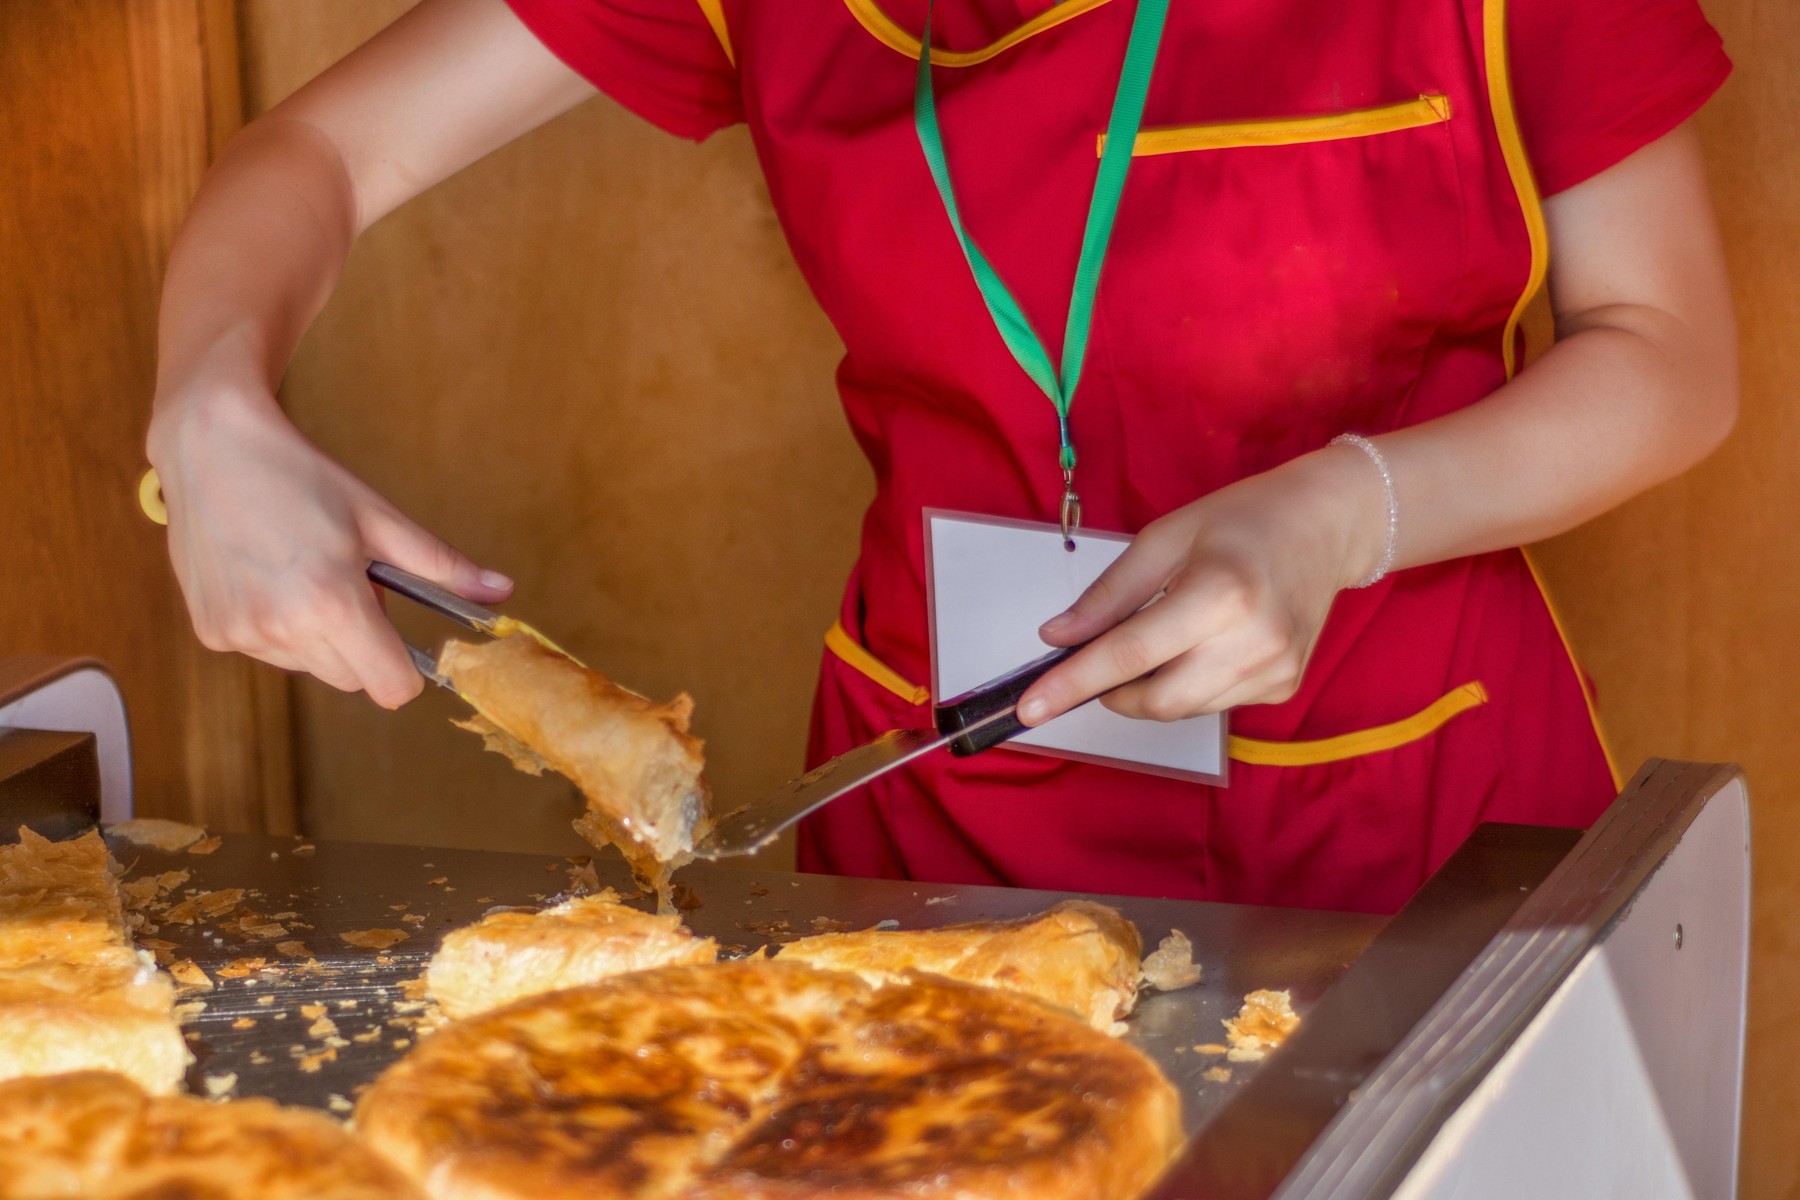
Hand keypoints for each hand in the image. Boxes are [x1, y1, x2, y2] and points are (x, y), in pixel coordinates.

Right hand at [147, 387, 512, 707]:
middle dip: (363, 643)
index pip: (391, 687)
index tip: (402, 639)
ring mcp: (241, 634)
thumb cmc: (301, 477)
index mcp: (330, 604)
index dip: (406, 669)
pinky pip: (269, 652)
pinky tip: (268, 576)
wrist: (211, 446)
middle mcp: (280, 628)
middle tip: (347, 580)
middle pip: (353, 679)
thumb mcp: (380, 520)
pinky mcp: (211, 632)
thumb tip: (502, 592)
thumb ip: (442, 566)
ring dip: (320, 636)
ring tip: (304, 572)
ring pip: (311, 667)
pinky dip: (278, 627)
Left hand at [1016, 448, 1386, 724]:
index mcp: (1220, 594)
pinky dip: (1188, 684)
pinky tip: (1204, 643)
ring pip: (1182, 709)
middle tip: (1098, 658)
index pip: (1129, 654)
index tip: (1029, 707)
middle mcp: (1253, 642)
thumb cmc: (1243, 520)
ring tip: (1164, 634)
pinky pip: (1213, 703)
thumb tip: (1057, 638)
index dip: (1073, 683)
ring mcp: (1274, 671)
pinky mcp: (1283, 686)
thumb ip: (1107, 595)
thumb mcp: (1164, 538)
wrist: (1328, 524)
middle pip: (1155, 700)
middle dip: (1111, 691)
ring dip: (1150, 688)